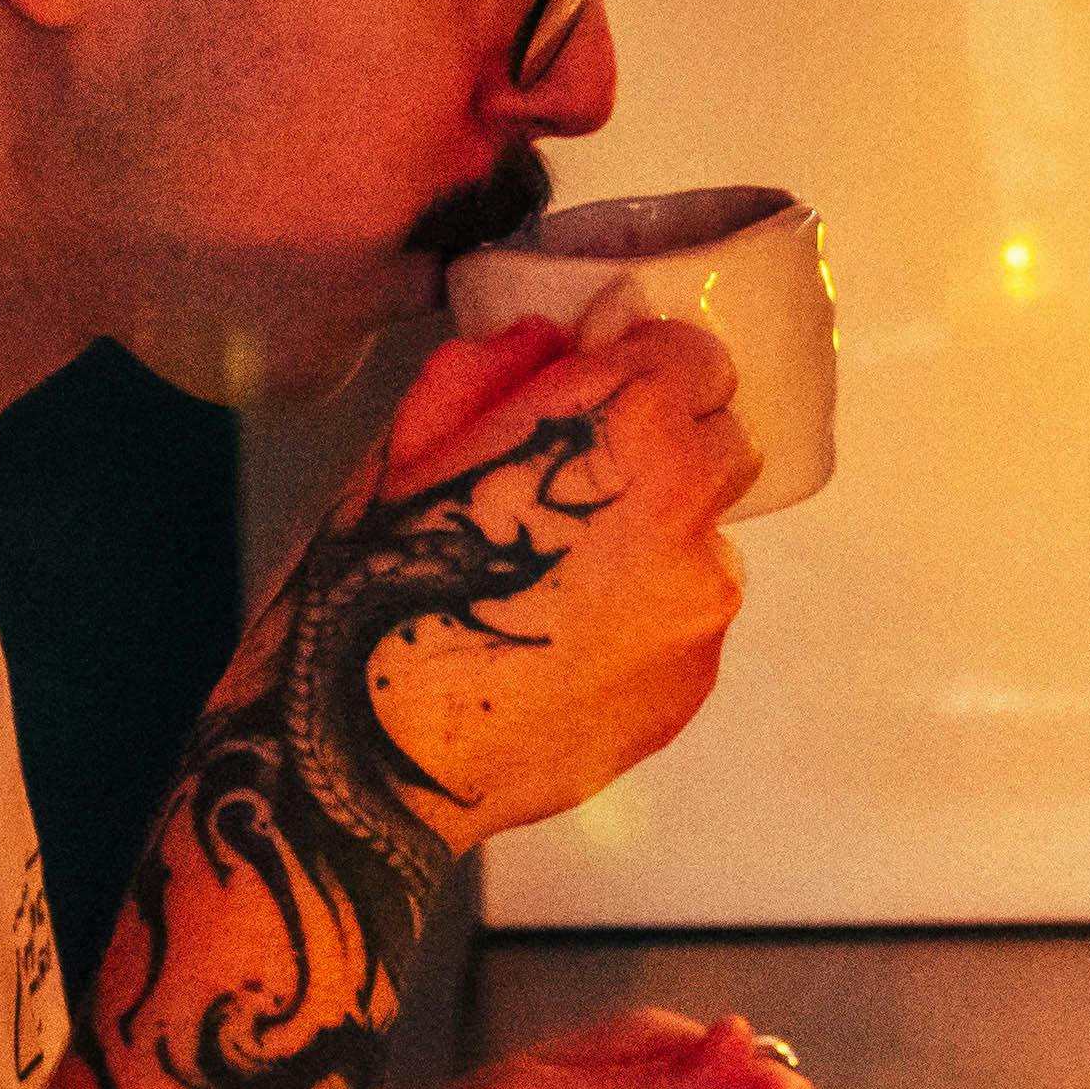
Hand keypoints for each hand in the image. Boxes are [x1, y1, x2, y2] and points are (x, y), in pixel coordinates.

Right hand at [326, 309, 756, 844]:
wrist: (367, 752)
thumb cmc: (371, 591)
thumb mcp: (407, 448)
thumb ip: (497, 373)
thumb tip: (554, 336)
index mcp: (620, 425)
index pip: (697, 356)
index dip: (645, 372)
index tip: (600, 398)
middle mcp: (687, 506)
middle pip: (723, 442)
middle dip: (663, 450)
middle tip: (575, 491)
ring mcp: (699, 602)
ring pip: (706, 539)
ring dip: (656, 542)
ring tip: (559, 585)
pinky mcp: (693, 680)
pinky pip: (686, 623)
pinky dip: (644, 622)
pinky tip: (564, 646)